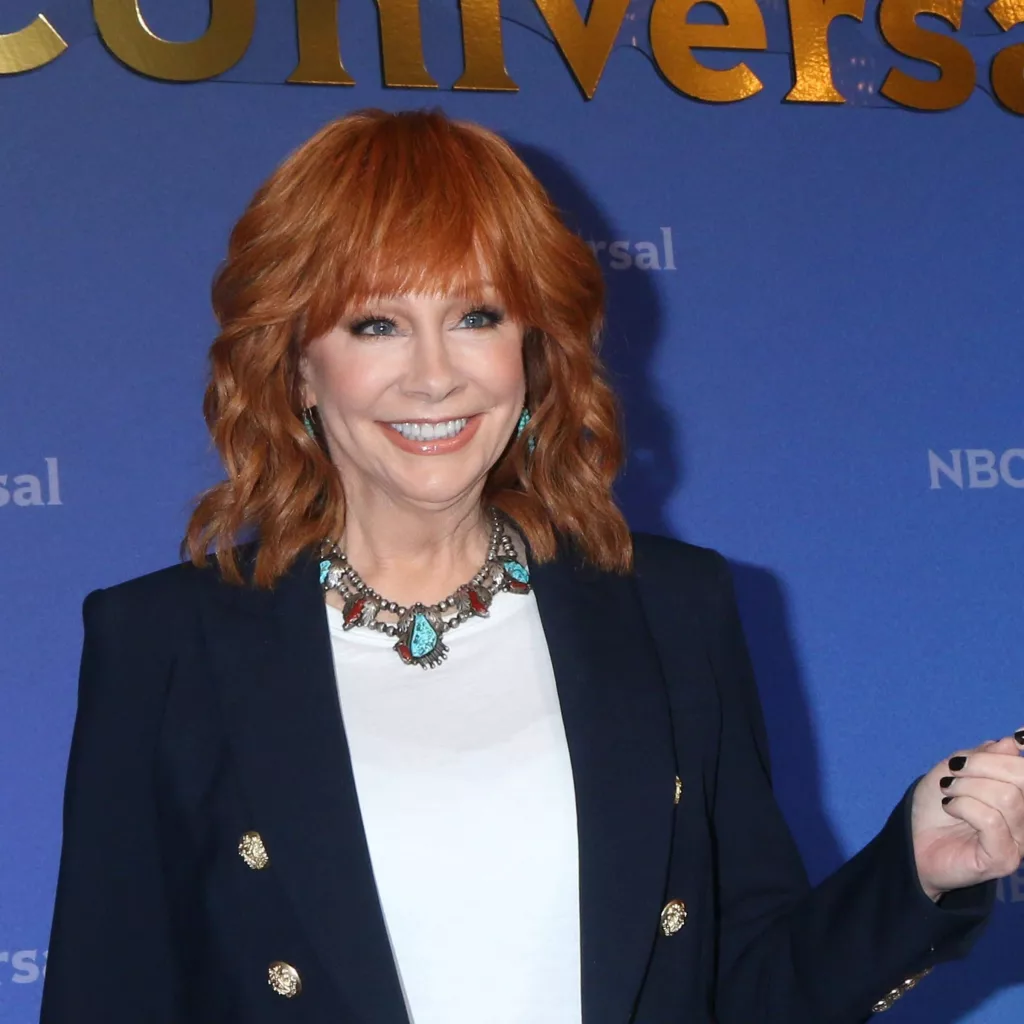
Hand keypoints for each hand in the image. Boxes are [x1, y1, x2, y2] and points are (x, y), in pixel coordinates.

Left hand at [910, 729, 1023, 900]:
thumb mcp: (955, 769)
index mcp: (1018, 794)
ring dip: (967, 787)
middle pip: (1022, 778)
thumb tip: (1014, 742)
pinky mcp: (1004, 858)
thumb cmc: (935, 804)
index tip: (1010, 738)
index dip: (1015, 752)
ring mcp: (1019, 841)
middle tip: (954, 770)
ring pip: (1006, 797)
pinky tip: (950, 808)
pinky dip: (964, 806)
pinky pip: (991, 820)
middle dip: (983, 765)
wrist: (912, 840)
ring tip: (948, 791)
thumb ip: (986, 756)